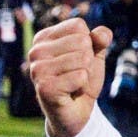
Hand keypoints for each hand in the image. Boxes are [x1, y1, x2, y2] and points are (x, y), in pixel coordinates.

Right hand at [28, 18, 111, 136]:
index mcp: (44, 37)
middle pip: (82, 41)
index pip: (78, 25)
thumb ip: (100, 38)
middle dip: (88, 59)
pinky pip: (80, 76)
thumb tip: (101, 35)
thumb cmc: (83, 77)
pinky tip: (71, 92)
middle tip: (77, 73)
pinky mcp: (44, 88)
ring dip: (86, 73)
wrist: (77, 111)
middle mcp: (36, 51)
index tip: (78, 58)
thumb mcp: (95, 53)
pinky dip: (82, 85)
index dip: (88, 43)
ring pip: (83, 58)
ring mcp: (37, 70)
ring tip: (73, 83)